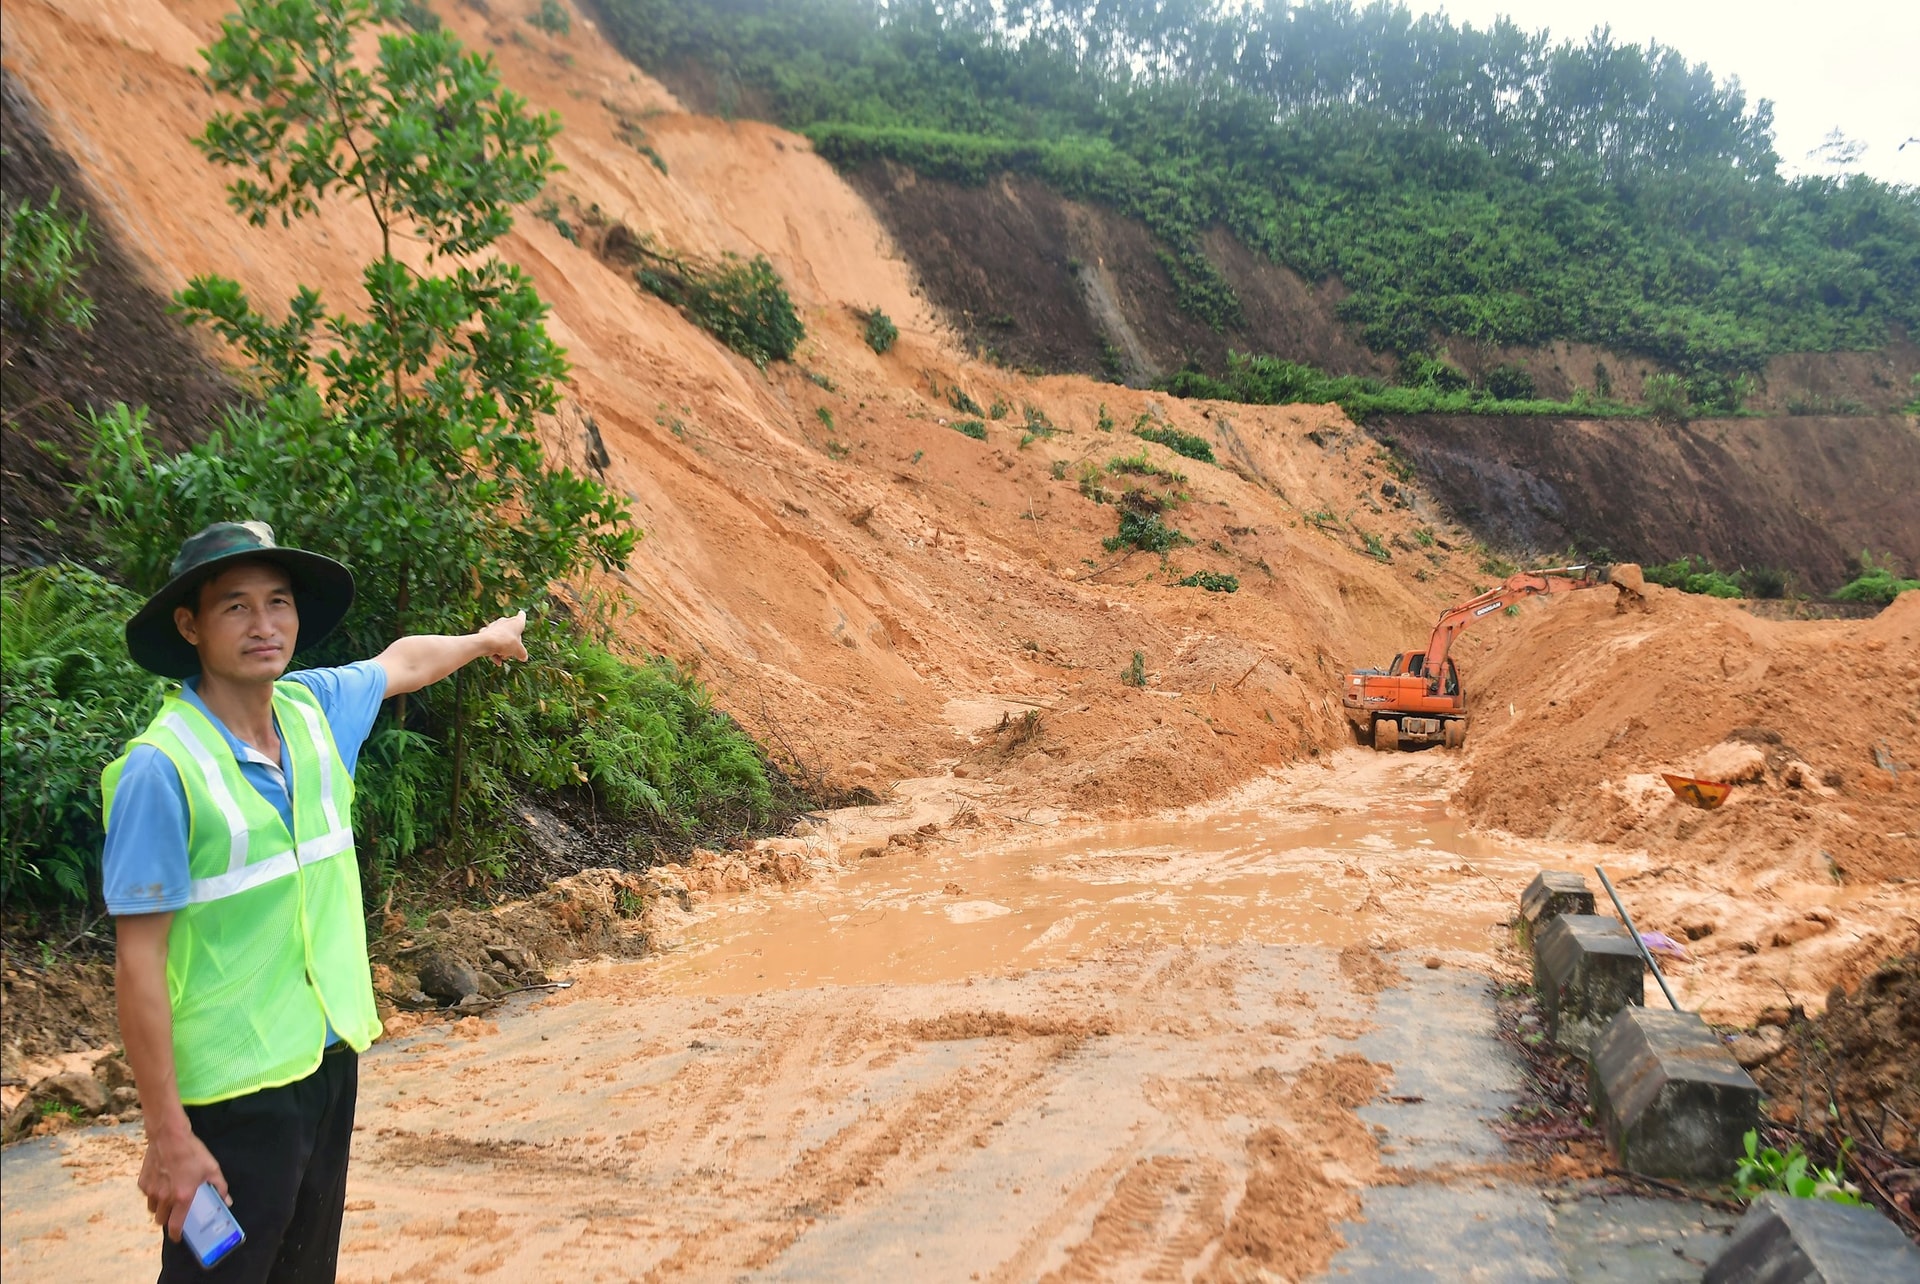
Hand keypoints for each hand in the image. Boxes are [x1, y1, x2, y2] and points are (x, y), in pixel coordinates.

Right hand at [139, 1123, 226, 1240]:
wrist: (169, 1136)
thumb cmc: (192, 1152)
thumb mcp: (212, 1169)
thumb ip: (219, 1187)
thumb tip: (226, 1201)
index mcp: (182, 1197)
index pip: (175, 1225)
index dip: (176, 1235)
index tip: (178, 1237)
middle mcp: (163, 1198)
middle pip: (161, 1219)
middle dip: (167, 1219)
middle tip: (175, 1211)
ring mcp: (151, 1191)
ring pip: (152, 1208)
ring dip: (159, 1207)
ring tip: (168, 1197)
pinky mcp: (142, 1182)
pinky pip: (147, 1194)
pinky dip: (152, 1193)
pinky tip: (161, 1181)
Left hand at [476, 610, 528, 663]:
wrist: (486, 643)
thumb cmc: (505, 642)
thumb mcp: (518, 650)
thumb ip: (522, 653)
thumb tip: (524, 658)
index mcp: (516, 622)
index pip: (521, 616)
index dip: (522, 617)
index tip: (521, 614)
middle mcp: (505, 621)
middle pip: (512, 633)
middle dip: (512, 644)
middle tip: (512, 653)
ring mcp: (494, 626)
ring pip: (501, 639)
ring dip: (503, 649)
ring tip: (502, 657)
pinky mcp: (485, 633)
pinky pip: (492, 643)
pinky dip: (494, 651)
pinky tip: (496, 661)